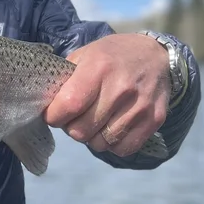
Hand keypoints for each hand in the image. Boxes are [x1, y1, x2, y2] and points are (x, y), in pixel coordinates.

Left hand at [44, 33, 170, 156]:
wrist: (156, 56)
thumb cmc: (112, 56)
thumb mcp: (85, 55)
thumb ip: (65, 79)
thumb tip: (47, 105)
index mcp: (99, 68)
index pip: (68, 106)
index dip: (54, 116)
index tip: (54, 114)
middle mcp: (121, 88)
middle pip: (81, 131)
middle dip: (72, 128)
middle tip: (76, 117)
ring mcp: (139, 106)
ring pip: (100, 144)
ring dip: (92, 137)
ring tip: (95, 121)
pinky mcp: (153, 120)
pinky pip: (122, 149)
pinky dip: (112, 144)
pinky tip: (111, 128)